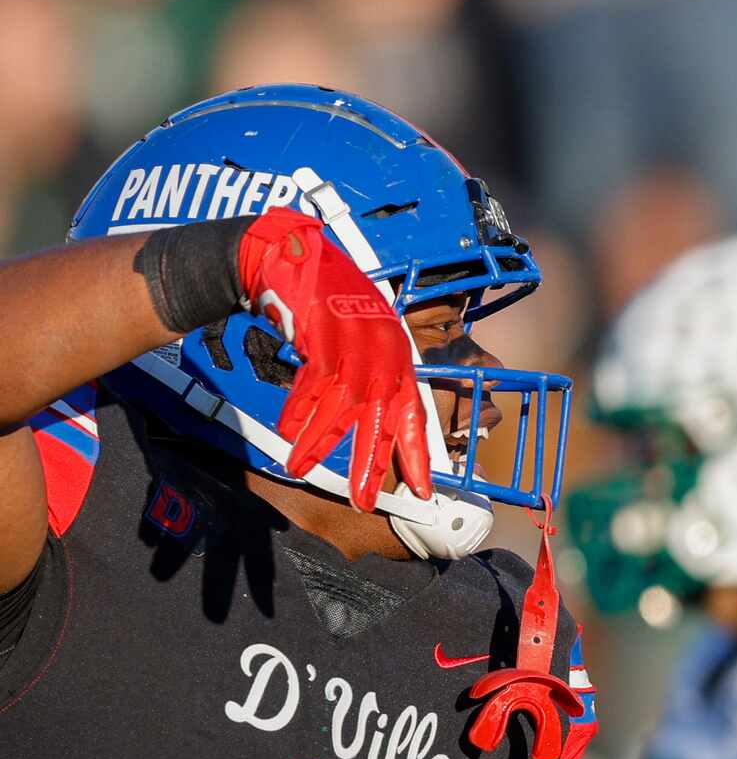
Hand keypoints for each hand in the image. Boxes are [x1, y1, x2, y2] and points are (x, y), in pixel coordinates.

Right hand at [235, 207, 429, 510]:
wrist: (297, 256)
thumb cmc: (330, 305)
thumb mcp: (362, 340)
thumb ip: (370, 378)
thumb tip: (368, 422)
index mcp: (398, 361)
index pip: (415, 416)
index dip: (419, 455)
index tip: (424, 492)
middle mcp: (384, 355)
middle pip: (380, 420)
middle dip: (370, 463)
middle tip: (363, 501)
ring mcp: (356, 344)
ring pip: (341, 406)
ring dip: (319, 441)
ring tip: (298, 467)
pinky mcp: (325, 333)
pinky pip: (314, 381)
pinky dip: (300, 406)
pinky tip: (289, 429)